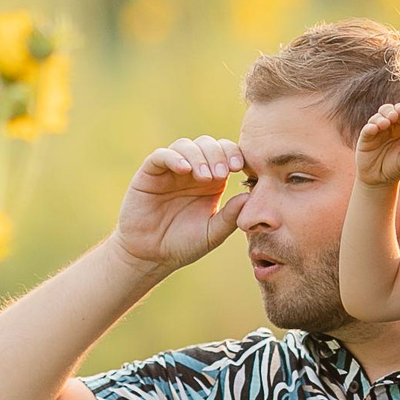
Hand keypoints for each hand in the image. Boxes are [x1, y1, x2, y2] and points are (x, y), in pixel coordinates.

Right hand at [113, 135, 245, 272]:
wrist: (150, 255)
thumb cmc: (183, 244)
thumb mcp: (213, 233)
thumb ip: (231, 216)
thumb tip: (250, 196)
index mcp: (212, 181)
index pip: (226, 154)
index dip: (233, 154)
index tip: (239, 167)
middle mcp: (192, 170)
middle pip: (208, 144)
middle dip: (217, 154)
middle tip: (221, 174)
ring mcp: (170, 170)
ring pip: (186, 145)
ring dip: (198, 156)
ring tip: (204, 177)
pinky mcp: (150, 173)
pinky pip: (161, 156)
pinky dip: (174, 157)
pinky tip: (184, 169)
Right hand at [354, 102, 399, 187]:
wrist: (379, 180)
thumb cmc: (396, 168)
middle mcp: (388, 127)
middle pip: (389, 111)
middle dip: (392, 110)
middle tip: (396, 115)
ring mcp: (376, 131)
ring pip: (377, 117)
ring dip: (381, 117)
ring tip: (386, 122)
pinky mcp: (365, 138)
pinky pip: (367, 129)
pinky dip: (370, 126)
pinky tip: (374, 128)